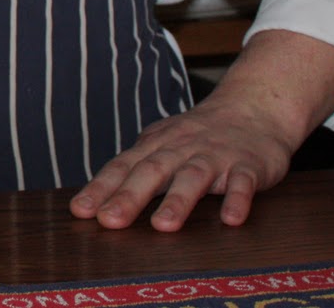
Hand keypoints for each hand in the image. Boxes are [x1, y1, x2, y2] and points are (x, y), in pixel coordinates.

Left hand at [68, 89, 295, 231]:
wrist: (253, 107)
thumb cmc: (198, 136)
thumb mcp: (163, 145)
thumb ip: (135, 169)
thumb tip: (97, 200)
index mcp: (156, 145)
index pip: (123, 166)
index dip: (101, 188)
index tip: (80, 211)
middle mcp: (181, 148)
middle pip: (152, 170)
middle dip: (129, 196)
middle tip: (109, 222)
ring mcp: (216, 156)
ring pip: (194, 176)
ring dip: (178, 201)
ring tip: (163, 226)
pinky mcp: (248, 165)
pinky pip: (243, 182)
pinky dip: (237, 199)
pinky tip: (231, 220)